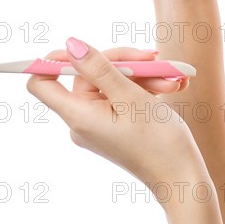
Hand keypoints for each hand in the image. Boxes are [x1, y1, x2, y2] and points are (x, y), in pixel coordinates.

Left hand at [27, 38, 204, 205]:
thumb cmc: (159, 142)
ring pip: (109, 81)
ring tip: (172, 80)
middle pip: (86, 74)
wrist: (183, 179)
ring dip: (142, 75)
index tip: (82, 48)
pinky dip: (143, 87)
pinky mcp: (113, 122)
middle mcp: (82, 119)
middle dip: (123, 63)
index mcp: (78, 116)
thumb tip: (71, 44)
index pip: (41, 82)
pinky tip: (169, 86)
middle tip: (153, 59)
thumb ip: (98, 68)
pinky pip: (120, 93)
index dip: (54, 60)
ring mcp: (98, 121)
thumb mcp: (130, 96)